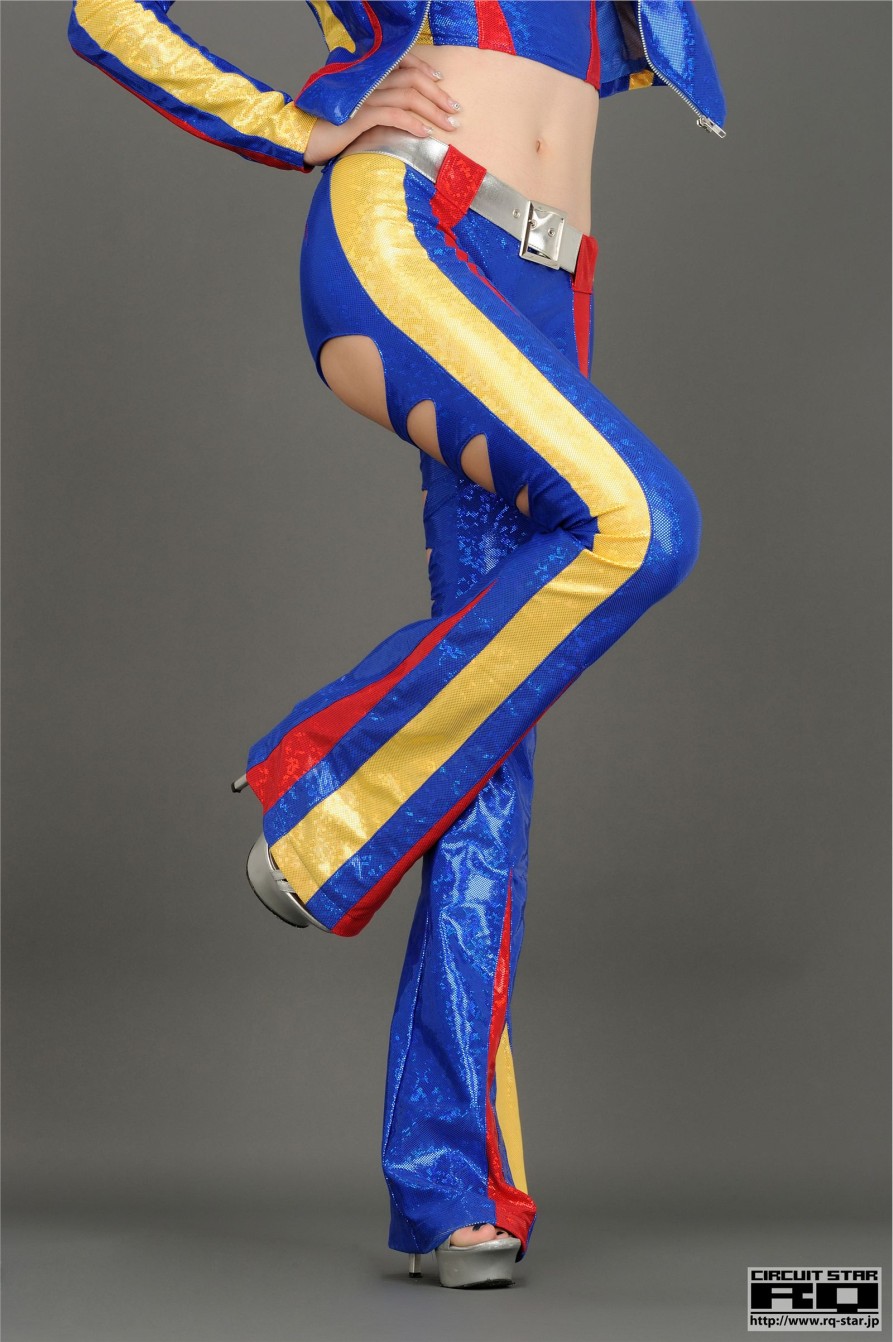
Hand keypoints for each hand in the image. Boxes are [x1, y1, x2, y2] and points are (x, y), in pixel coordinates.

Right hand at [302, 51, 461, 165]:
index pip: (401, 63)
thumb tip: (402, 118)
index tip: (440, 85)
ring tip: (449, 125)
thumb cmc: (330, 131)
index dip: (423, 69)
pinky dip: (413, 123)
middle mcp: (368, 81)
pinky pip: (393, 114)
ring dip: (433, 112)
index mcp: (367, 77)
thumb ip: (378, 110)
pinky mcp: (359, 115)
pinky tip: (425, 133)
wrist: (301, 139)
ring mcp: (363, 97)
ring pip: (408, 96)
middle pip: (412, 80)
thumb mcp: (357, 115)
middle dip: (438, 96)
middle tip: (455, 111)